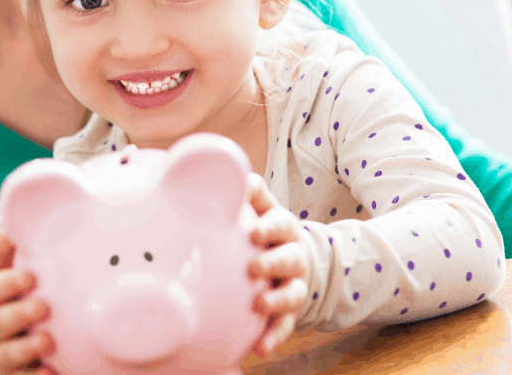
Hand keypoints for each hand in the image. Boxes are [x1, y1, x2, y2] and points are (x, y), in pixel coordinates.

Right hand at [0, 231, 54, 374]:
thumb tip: (19, 212)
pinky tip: (51, 374)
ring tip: (46, 341)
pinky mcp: (12, 371)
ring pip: (10, 352)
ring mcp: (0, 349)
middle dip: (20, 314)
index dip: (9, 283)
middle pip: (0, 320)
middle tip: (42, 307)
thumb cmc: (0, 290)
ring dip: (27, 348)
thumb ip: (6, 244)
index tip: (29, 277)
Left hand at [245, 172, 310, 357]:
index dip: (270, 227)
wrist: (294, 260)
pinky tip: (259, 349)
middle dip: (274, 262)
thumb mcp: (258, 207)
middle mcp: (293, 254)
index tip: (253, 232)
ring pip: (292, 293)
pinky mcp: (291, 311)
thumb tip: (217, 162)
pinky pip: (285, 326)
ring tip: (260, 305)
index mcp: (282, 227)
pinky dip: (273, 337)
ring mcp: (294, 284)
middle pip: (290, 258)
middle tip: (254, 268)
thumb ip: (243, 191)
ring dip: (277, 300)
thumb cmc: (264, 229)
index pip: (280, 222)